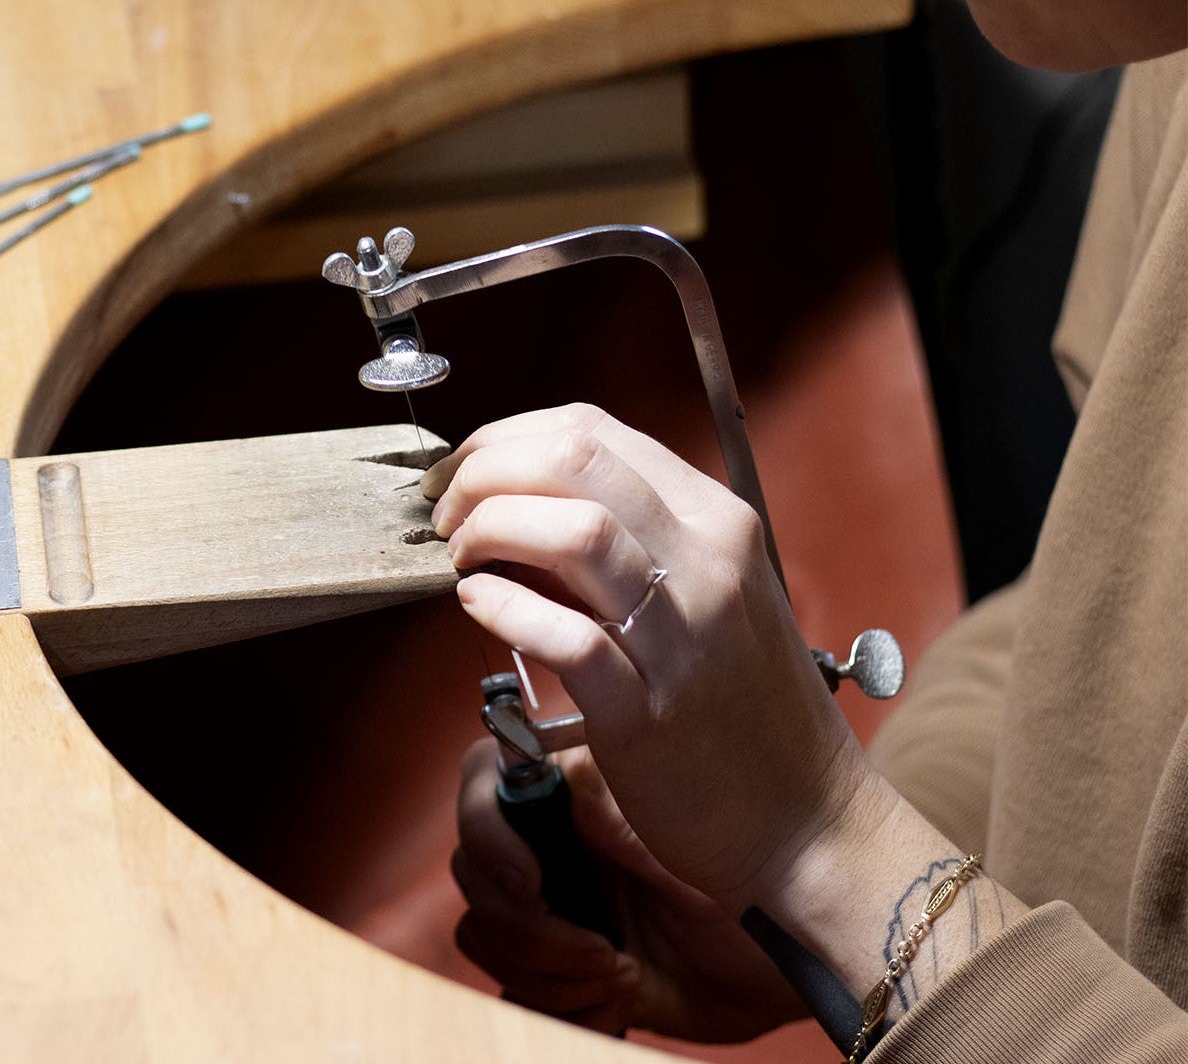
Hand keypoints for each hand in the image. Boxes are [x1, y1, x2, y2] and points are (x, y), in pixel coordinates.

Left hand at [427, 404, 888, 914]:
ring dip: (491, 528)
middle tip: (444, 513)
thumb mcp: (703, 589)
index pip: (591, 431)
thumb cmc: (737, 702)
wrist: (805, 818)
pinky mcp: (648, 714)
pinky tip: (476, 604)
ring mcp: (682, 637)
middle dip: (483, 472)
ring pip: (576, 532)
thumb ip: (628, 537)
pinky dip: (506, 609)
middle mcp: (707, 562)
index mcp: (715, 518)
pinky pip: (568, 639)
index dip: (503, 440)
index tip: (458, 473)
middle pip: (575, 460)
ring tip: (459, 555)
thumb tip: (517, 498)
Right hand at [454, 739, 803, 1041]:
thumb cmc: (758, 885)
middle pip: (475, 870)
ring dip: (549, 971)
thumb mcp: (691, 848)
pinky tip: (620, 999)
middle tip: (600, 951)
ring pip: (486, 934)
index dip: (487, 829)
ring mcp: (554, 905)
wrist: (791, 966)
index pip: (485, 782)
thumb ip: (617, 817)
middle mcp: (553, 844)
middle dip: (528, 927)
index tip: (532, 881)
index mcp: (574, 792)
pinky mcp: (559, 966)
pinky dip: (562, 1005)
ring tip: (622, 974)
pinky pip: (515, 988)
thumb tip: (560, 784)